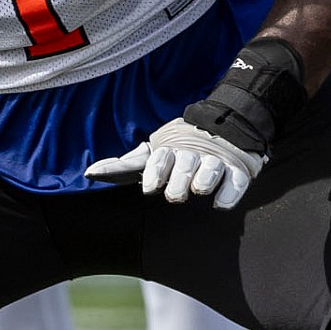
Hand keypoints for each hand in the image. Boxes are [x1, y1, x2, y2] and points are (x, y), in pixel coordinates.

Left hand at [87, 35, 307, 210]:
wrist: (226, 126)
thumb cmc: (181, 146)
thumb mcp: (154, 150)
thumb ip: (126, 164)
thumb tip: (90, 172)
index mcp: (170, 148)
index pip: (160, 159)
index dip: (155, 172)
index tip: (149, 188)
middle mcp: (193, 153)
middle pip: (185, 165)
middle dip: (178, 180)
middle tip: (174, 196)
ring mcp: (217, 160)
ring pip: (211, 169)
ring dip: (204, 179)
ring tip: (198, 189)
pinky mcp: (239, 169)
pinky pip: (237, 181)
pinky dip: (229, 192)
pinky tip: (220, 203)